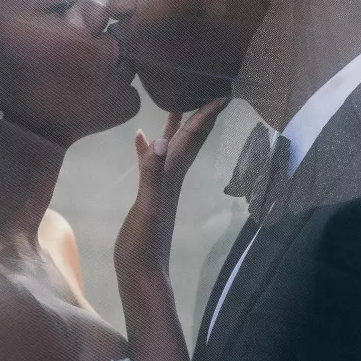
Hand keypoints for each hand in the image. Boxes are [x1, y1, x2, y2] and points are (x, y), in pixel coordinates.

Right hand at [119, 99, 227, 272]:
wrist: (142, 272)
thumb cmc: (145, 244)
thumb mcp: (148, 206)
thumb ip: (152, 175)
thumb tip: (158, 141)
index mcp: (173, 175)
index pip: (192, 137)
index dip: (205, 114)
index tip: (220, 91)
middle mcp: (172, 176)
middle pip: (190, 138)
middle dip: (200, 113)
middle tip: (210, 87)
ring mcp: (161, 184)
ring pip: (172, 146)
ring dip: (176, 124)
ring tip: (176, 100)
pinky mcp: (148, 192)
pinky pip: (152, 161)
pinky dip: (149, 146)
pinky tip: (140, 137)